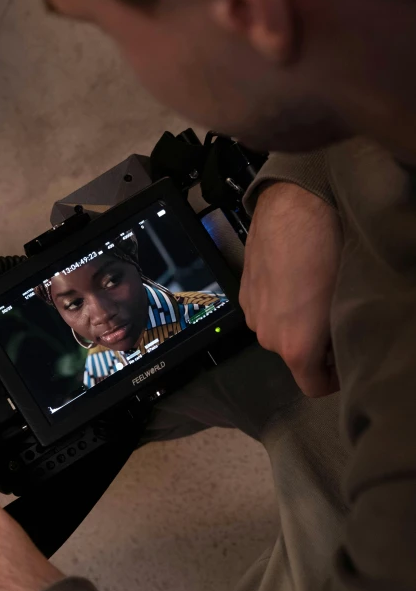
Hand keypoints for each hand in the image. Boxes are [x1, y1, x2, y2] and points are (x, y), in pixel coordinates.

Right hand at [239, 183, 342, 397]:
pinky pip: (266, 311)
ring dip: (296, 323)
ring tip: (316, 294)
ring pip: (280, 332)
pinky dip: (281, 305)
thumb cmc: (328, 250)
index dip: (335, 379)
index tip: (348, 361)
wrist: (294, 203)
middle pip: (296, 358)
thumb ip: (339, 337)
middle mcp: (267, 336)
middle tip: (337, 319)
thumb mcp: (346, 299)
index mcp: (294, 346)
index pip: (315, 387)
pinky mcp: (243, 291)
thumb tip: (342, 347)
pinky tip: (296, 279)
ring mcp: (251, 313)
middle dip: (316, 347)